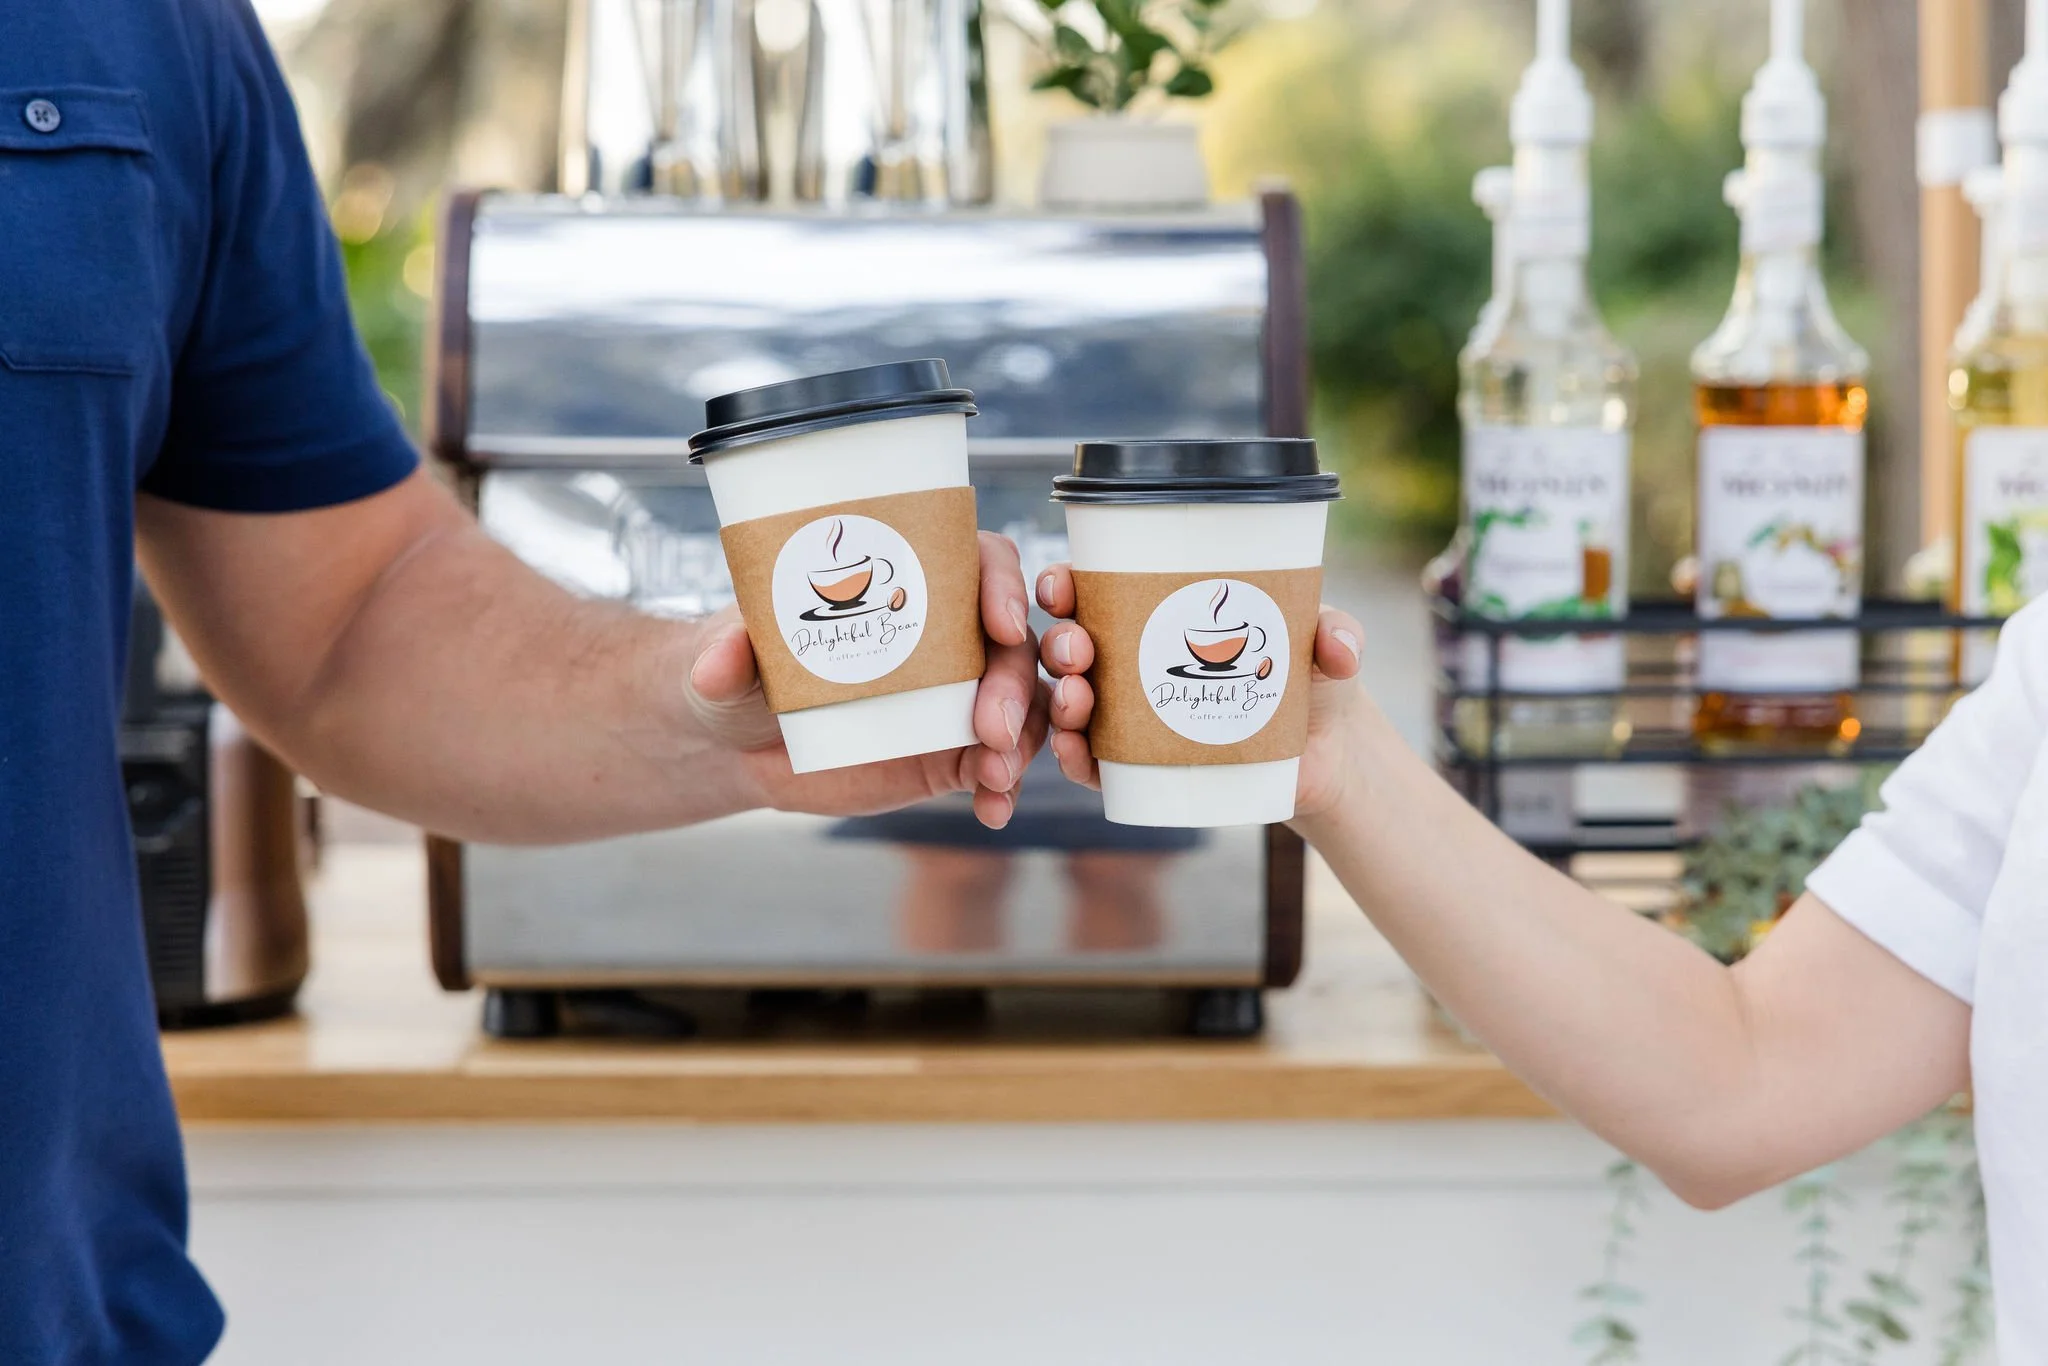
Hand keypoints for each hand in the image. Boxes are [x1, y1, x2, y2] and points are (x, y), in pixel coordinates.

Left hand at [685, 531, 1048, 827]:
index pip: (979, 563)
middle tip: (991, 728)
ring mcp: (956, 696)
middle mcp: (947, 634)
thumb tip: (718, 662)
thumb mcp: (729, 655)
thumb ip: (728, 653)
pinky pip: (996, 766)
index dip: (1001, 585)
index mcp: (909, 581)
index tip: (999, 623)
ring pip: (1022, 705)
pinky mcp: (951, 753)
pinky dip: (1002, 788)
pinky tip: (991, 809)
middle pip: (1012, 643)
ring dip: (1024, 739)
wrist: (741, 744)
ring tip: (994, 776)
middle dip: (1014, 682)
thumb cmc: (743, 671)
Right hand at [1032, 563, 1365, 820]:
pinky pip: (1093, 765)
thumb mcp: (1323, 643)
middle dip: (1060, 643)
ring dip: (1062, 700)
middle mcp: (1133, 662)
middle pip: (1073, 645)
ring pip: (1074, 704)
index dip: (1065, 584)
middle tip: (1078, 649)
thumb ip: (1337, 633)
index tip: (1062, 584)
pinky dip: (1075, 758)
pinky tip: (1076, 751)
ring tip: (1078, 700)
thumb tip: (1339, 648)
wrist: (1328, 756)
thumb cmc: (1311, 680)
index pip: (1095, 591)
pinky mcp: (1143, 768)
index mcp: (1159, 615)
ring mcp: (1132, 718)